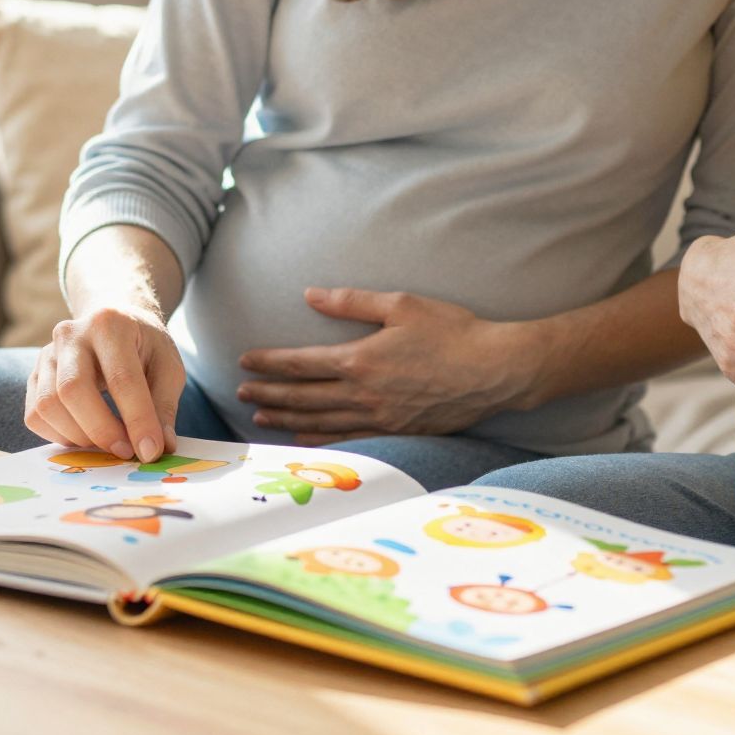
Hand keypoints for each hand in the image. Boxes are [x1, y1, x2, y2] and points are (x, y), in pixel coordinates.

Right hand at [24, 306, 185, 462]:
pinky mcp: (34, 374)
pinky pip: (35, 415)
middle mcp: (71, 334)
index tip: (150, 451)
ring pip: (48, 405)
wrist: (114, 321)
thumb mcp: (168, 366)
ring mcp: (47, 353)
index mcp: (111, 324)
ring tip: (108, 443)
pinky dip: (59, 436)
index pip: (122, 378)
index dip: (137, 419)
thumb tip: (159, 447)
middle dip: (101, 430)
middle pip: (73, 390)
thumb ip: (163, 405)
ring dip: (79, 437)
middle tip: (126, 452)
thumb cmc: (144, 346)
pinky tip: (85, 436)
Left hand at [237, 288, 527, 442]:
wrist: (494, 370)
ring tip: (260, 417)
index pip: (302, 363)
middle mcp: (364, 394)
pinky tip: (303, 438)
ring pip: (320, 421)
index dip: (270, 362)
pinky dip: (319, 438)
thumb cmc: (452, 331)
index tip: (245, 360)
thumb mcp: (402, 304)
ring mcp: (380, 417)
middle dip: (269, 393)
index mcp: (361, 360)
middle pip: (304, 396)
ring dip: (286, 418)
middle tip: (240, 393)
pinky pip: (348, 438)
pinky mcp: (397, 431)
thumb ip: (352, 302)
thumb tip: (311, 296)